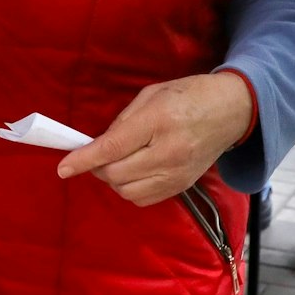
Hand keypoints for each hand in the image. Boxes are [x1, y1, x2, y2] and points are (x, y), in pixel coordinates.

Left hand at [56, 72, 254, 206]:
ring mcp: (177, 174)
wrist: (231, 111)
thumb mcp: (151, 95)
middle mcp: (169, 152)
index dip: (84, 159)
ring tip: (116, 163)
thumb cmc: (188, 95)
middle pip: (117, 174)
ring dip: (113, 180)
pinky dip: (129, 189)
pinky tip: (133, 172)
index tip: (63, 168)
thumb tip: (99, 144)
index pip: (113, 148)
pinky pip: (143, 199)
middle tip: (96, 155)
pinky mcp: (182, 187)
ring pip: (128, 191)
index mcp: (158, 121)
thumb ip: (123, 121)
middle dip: (97, 168)